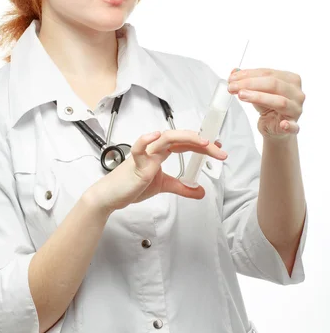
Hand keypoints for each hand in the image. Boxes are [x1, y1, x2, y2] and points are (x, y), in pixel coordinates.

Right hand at [88, 130, 226, 213]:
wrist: (112, 196)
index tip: (218, 148)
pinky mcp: (135, 163)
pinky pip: (139, 148)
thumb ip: (182, 188)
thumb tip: (200, 191)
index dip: (202, 144)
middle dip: (202, 143)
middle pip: (181, 139)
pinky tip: (156, 136)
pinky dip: (146, 140)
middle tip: (220, 151)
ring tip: (204, 143)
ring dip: (187, 139)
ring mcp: (145, 154)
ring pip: (167, 138)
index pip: (185, 143)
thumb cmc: (132, 185)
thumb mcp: (164, 186)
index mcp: (161, 152)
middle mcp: (155, 149)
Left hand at [227, 67, 305, 140]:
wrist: (274, 126)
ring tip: (242, 95)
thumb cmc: (268, 106)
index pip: (268, 73)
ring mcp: (297, 109)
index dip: (248, 74)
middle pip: (273, 84)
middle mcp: (297, 93)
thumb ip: (247, 80)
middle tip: (233, 86)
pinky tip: (283, 124)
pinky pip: (293, 126)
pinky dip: (288, 125)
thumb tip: (234, 72)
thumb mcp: (257, 91)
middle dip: (250, 84)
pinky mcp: (294, 126)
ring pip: (280, 101)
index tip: (232, 78)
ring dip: (259, 97)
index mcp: (291, 79)